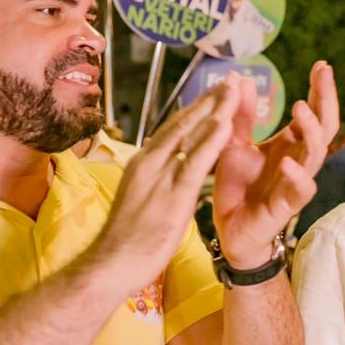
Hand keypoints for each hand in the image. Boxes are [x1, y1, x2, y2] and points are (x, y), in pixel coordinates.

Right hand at [87, 80, 235, 294]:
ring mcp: (161, 178)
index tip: (212, 92)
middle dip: (208, 101)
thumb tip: (167, 166)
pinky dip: (211, 140)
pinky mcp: (173, 196)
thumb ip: (156, 179)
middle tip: (229, 80)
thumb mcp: (141, 199)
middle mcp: (150, 163)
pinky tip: (226, 123)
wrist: (110, 265)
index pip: (172, 129)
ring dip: (215, 111)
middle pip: (183, 124)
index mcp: (143, 163)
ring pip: (191, 136)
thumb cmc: (126, 239)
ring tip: (234, 90)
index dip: (194, 109)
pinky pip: (196, 162)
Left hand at [214, 61, 338, 267]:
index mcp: (289, 144)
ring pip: (316, 155)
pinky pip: (302, 191)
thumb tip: (243, 80)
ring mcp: (295, 182)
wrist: (230, 230)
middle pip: (324, 127)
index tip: (322, 65)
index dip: (320, 90)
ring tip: (301, 109)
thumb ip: (241, 116)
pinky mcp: (286, 206)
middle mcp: (298, 160)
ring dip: (311, 131)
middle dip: (326, 101)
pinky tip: (288, 163)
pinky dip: (298, 177)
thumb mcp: (234, 144)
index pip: (313, 112)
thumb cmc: (239, 187)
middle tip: (323, 76)